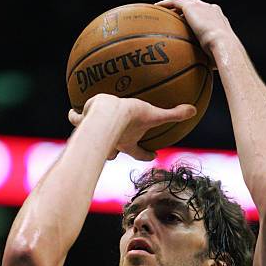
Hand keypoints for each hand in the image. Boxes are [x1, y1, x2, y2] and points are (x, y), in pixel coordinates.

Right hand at [68, 94, 195, 160]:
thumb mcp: (154, 114)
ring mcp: (95, 133)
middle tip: (114, 151)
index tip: (154, 154)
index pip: (140, 152)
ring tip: (88, 131)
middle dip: (113, 153)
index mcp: (128, 143)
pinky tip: (72, 111)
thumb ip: (173, 114)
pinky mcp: (83, 120)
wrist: (106, 113)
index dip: (147, 154)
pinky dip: (75, 116)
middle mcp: (112, 142)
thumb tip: (194, 110)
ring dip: (90, 136)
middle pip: (112, 153)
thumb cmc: (130, 117)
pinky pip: (76, 119)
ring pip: (91, 138)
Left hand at [155, 0, 231, 58]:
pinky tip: (156, 7)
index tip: (187, 25)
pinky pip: (175, 2)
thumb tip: (201, 74)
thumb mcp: (215, 57)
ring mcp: (201, 6)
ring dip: (173, 6)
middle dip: (184, 11)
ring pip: (184, 2)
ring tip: (162, 10)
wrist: (224, 46)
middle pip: (194, 6)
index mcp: (218, 20)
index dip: (196, 18)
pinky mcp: (191, 7)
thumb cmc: (222, 56)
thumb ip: (207, 60)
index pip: (205, 15)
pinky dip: (166, 3)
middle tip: (174, 17)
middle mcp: (210, 10)